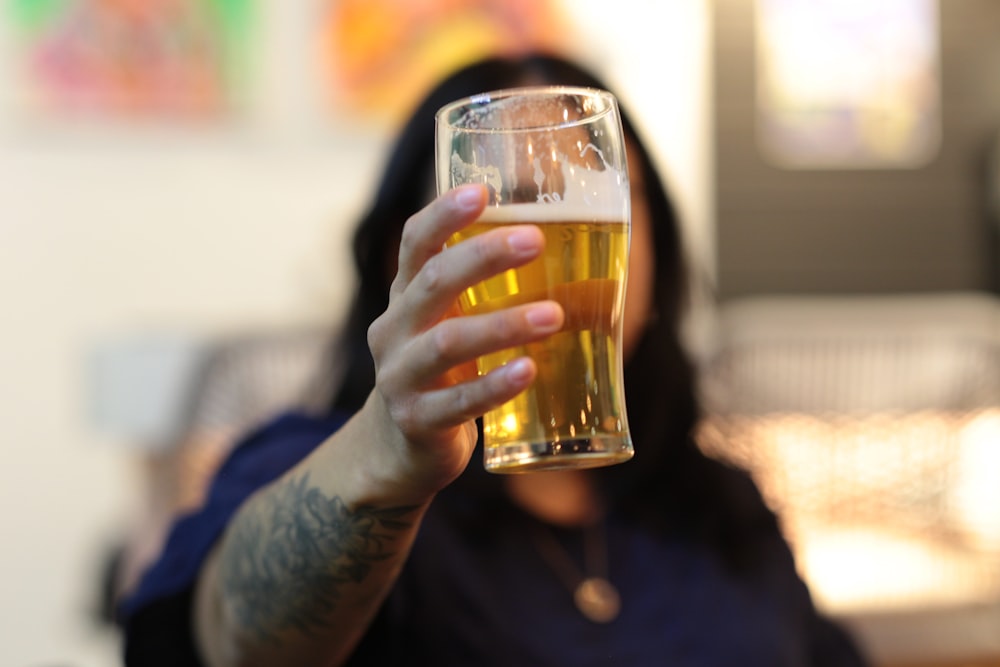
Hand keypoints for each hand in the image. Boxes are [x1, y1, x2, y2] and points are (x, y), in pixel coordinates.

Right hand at [366, 185, 564, 491]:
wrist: (401, 449)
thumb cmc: (445, 372)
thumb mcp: (455, 326)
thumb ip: (496, 298)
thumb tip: (595, 274)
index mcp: (406, 297)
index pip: (415, 243)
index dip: (443, 215)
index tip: (481, 191)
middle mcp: (395, 330)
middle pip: (433, 282)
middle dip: (483, 257)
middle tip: (535, 240)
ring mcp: (399, 377)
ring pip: (446, 343)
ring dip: (502, 325)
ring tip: (553, 315)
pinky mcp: (416, 421)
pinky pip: (456, 402)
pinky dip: (493, 385)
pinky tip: (528, 370)